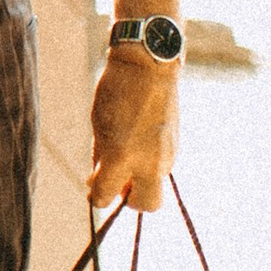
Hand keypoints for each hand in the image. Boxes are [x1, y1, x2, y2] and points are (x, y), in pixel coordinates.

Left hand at [88, 40, 178, 214]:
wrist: (150, 66)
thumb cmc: (117, 91)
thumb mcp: (99, 124)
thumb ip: (101, 156)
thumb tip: (98, 181)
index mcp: (121, 156)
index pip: (106, 196)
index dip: (97, 195)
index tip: (94, 187)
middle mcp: (149, 162)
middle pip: (147, 205)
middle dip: (131, 200)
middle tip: (118, 183)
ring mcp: (167, 156)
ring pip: (156, 185)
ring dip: (141, 179)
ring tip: (127, 152)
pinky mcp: (176, 147)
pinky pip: (161, 167)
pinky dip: (149, 164)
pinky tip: (140, 141)